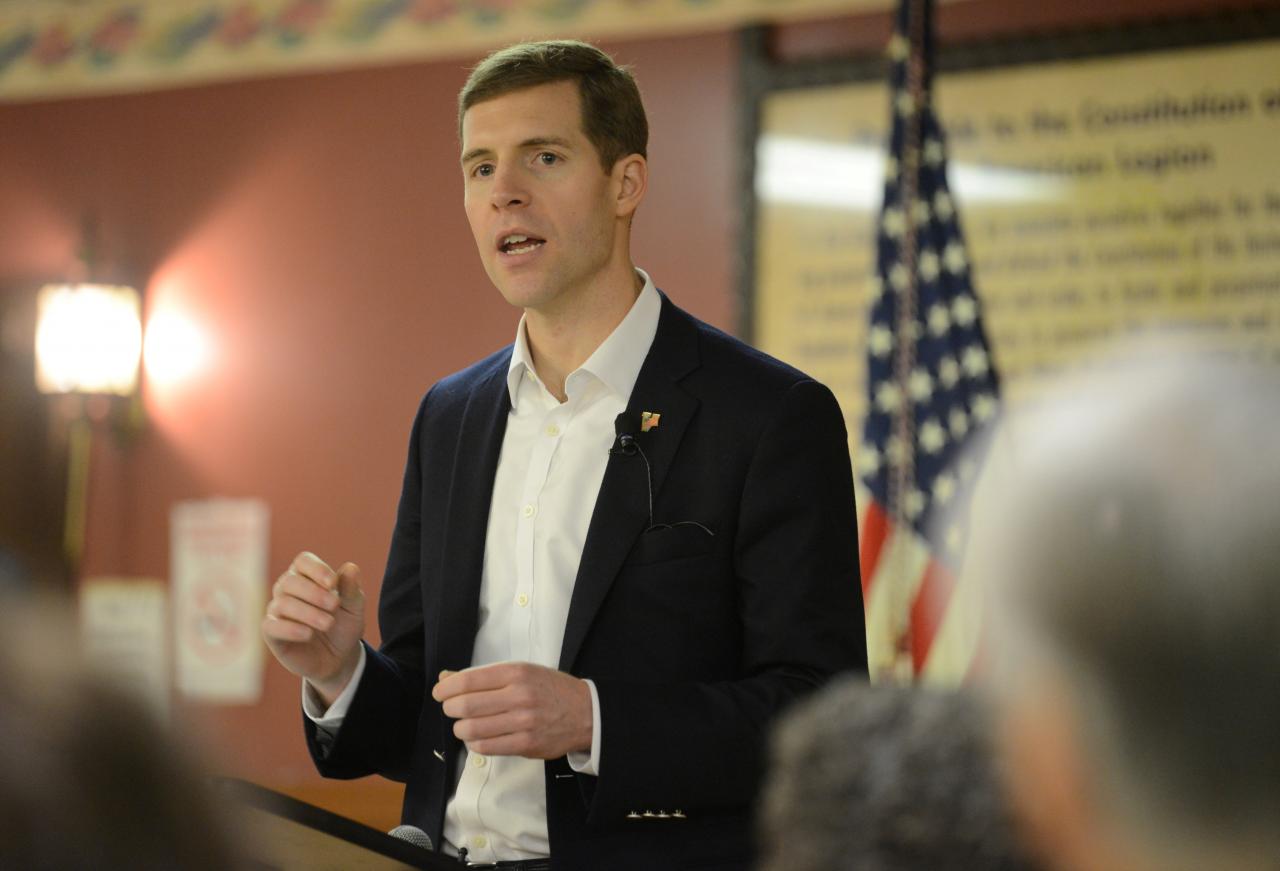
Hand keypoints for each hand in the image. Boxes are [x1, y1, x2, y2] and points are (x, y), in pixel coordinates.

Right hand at [261, 552, 364, 705]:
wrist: (338, 658)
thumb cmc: (344, 626)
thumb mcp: (354, 608)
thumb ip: (351, 589)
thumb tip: (351, 567)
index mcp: (307, 576)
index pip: (303, 561)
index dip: (317, 569)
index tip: (333, 583)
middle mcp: (287, 590)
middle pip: (291, 581)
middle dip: (314, 593)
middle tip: (334, 606)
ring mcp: (277, 611)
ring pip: (283, 603)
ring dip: (308, 613)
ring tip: (328, 624)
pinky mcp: (271, 633)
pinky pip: (271, 626)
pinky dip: (290, 629)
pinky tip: (308, 634)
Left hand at [432, 662, 592, 759]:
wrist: (587, 713)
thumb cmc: (550, 689)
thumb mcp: (522, 672)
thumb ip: (485, 676)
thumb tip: (447, 678)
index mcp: (516, 673)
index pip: (469, 680)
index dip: (447, 688)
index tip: (440, 693)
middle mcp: (519, 695)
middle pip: (466, 706)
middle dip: (450, 709)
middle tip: (451, 709)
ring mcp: (523, 722)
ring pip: (472, 729)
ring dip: (461, 729)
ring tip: (464, 725)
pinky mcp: (526, 744)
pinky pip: (486, 747)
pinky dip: (475, 743)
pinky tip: (478, 738)